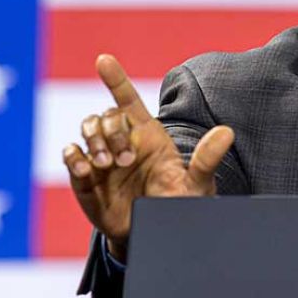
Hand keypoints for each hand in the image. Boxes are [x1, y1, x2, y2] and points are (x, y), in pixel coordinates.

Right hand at [62, 54, 234, 261]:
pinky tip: (86, 168)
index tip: (104, 60)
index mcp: (149, 136)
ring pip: (87, 128)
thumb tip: (227, 133)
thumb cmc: (178, 206)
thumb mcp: (196, 186)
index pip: (129, 100)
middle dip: (113, 131)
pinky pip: (70, 155)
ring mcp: (102, 158)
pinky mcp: (85, 178)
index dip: (116, 79)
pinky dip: (74, 156)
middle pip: (107, 115)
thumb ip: (206, 160)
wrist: (154, 238)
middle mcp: (124, 141)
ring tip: (107, 163)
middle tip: (125, 160)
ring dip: (94, 140)